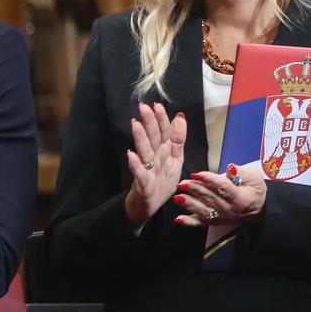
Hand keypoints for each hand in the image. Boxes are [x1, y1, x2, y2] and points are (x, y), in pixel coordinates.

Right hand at [123, 103, 185, 226]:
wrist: (148, 206)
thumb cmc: (161, 181)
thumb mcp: (175, 159)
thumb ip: (178, 139)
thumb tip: (180, 116)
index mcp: (164, 152)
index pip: (164, 132)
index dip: (162, 119)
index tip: (157, 105)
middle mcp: (155, 158)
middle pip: (153, 138)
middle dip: (149, 122)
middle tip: (143, 107)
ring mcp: (148, 170)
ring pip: (145, 152)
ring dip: (140, 138)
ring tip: (136, 124)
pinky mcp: (144, 184)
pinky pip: (140, 173)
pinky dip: (135, 164)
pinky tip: (130, 154)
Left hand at [172, 163, 267, 227]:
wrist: (258, 208)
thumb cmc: (255, 190)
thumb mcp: (255, 177)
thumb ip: (242, 172)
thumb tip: (230, 168)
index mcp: (240, 198)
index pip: (223, 188)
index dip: (210, 180)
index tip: (198, 174)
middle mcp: (230, 209)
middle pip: (210, 198)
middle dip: (195, 190)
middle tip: (182, 183)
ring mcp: (221, 217)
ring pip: (203, 210)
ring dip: (189, 204)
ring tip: (178, 197)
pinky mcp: (215, 221)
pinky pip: (200, 222)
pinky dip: (189, 222)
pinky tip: (178, 219)